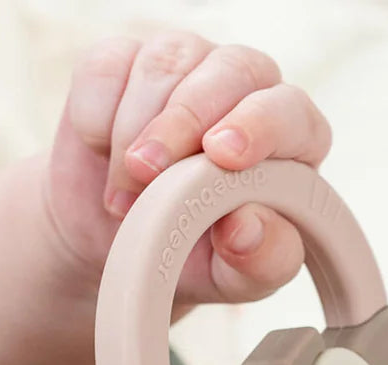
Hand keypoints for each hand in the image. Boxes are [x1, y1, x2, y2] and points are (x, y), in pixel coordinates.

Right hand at [43, 31, 331, 311]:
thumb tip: (248, 226)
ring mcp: (185, 67)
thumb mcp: (236, 279)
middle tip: (148, 174)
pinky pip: (108, 68)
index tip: (221, 156)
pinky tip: (104, 159)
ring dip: (134, 133)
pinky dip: (96, 118)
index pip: (289, 112)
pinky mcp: (124, 62)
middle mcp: (245, 90)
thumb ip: (262, 259)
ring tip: (128, 197)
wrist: (118, 250)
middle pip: (230, 71)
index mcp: (291, 138)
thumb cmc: (194, 258)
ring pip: (165, 64)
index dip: (258, 126)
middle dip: (184, 123)